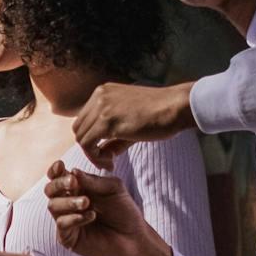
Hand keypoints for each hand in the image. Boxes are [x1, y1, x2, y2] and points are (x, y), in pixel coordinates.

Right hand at [45, 163, 171, 255]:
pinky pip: (61, 224)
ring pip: (53, 206)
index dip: (55, 171)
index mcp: (78, 189)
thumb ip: (93, 181)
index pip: (58, 177)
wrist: (134, 239)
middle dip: (59, 184)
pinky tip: (91, 216)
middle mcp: (69, 204)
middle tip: (73, 183)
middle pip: (50, 190)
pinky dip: (74, 218)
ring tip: (87, 202)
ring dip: (68, 201)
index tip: (60, 165)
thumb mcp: (113, 189)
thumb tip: (72, 171)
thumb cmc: (125, 212)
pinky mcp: (68, 238)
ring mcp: (67, 221)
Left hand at [71, 79, 194, 161]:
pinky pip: (88, 145)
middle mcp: (99, 96)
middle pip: (78, 128)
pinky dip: (95, 158)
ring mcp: (101, 107)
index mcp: (103, 92)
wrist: (177, 106)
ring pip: (80, 137)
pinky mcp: (107, 121)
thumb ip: (114, 137)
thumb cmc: (160, 114)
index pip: (84, 119)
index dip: (91, 139)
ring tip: (110, 163)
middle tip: (107, 161)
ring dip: (92, 155)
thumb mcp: (131, 122)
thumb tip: (104, 153)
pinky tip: (110, 163)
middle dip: (89, 148)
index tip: (107, 153)